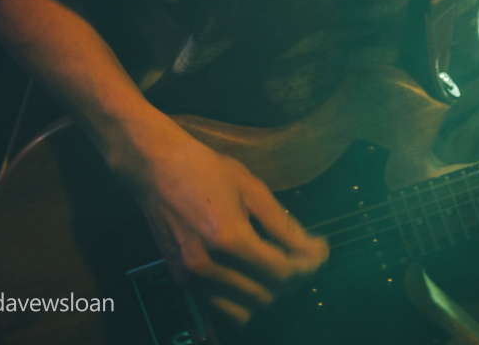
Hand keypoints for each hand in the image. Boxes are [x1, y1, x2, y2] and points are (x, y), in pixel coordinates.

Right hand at [111, 115, 328, 326]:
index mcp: (227, 237)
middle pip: (266, 294)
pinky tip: (253, 274)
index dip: (308, 265)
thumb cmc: (205, 170)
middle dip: (293, 278)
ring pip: (244, 310)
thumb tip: (311, 248)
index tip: (322, 252)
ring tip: (280, 266)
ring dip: (268, 293)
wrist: (157, 169)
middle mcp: (206, 266)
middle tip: (305, 256)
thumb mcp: (251, 187)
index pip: (280, 271)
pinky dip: (242, 299)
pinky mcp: (182, 281)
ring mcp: (191, 278)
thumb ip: (283, 223)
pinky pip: (221, 308)